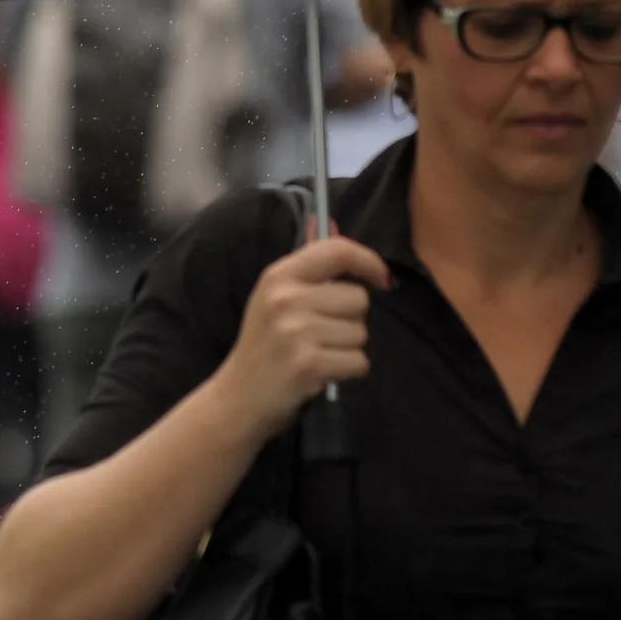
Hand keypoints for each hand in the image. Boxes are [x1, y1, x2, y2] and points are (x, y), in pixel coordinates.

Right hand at [211, 235, 389, 436]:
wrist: (238, 398)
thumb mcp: (275, 297)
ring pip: (361, 333)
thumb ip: (308, 263)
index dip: (369, 261)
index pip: (337, 251)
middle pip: (358, 299)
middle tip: (321, 335)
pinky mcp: (308, 364)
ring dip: (348, 348)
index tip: (382, 278)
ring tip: (318, 354)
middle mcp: (286, 298)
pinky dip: (348, 372)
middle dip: (350, 320)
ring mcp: (295, 332)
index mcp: (279, 276)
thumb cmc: (263, 345)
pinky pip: (358, 362)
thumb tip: (328, 221)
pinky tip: (322, 374)